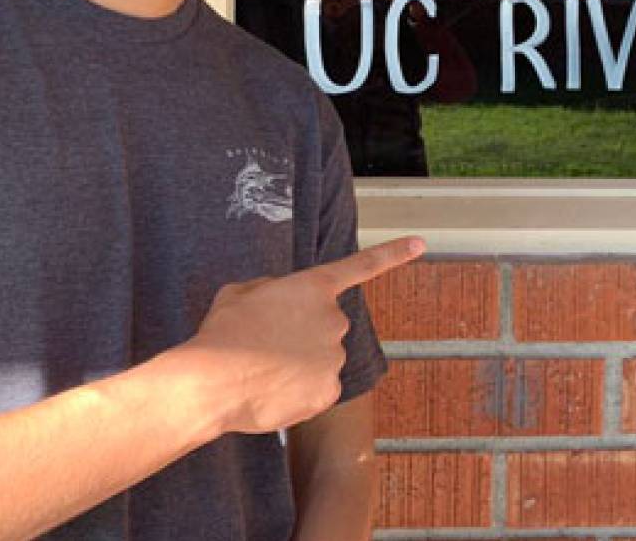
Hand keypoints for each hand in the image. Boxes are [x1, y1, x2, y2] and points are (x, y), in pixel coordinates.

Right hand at [170, 237, 424, 434]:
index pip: (360, 266)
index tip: (420, 243)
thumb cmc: (222, 333)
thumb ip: (272, 291)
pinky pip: (316, 388)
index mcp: (312, 287)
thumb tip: (282, 305)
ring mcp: (334, 356)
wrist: (215, 382)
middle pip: (325, 326)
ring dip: (297, 364)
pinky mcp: (329, 390)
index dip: (392, 254)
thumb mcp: (241, 293)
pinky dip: (297, 391)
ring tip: (261, 369)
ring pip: (319, 359)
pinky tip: (271, 390)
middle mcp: (333, 319)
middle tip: (263, 344)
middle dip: (302, 334)